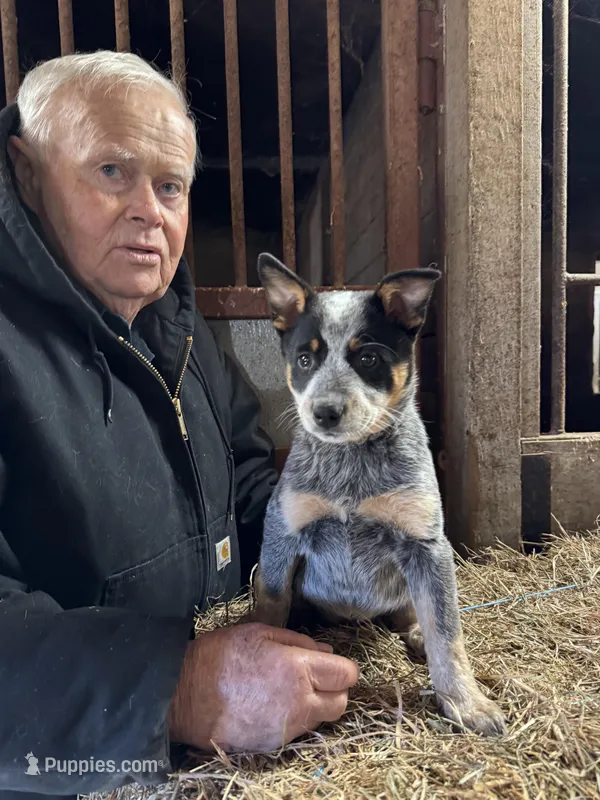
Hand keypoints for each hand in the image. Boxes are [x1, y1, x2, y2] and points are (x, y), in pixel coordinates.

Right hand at [168, 622, 358, 751]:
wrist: (184, 695)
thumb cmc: (220, 656)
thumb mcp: (260, 633)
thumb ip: (300, 642)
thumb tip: (327, 653)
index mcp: (298, 669)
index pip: (346, 674)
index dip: (343, 668)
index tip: (332, 664)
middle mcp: (299, 702)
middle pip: (341, 703)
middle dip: (336, 689)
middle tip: (317, 678)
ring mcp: (287, 727)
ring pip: (322, 719)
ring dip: (316, 705)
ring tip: (291, 690)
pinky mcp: (274, 744)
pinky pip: (299, 732)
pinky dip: (295, 719)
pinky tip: (274, 705)